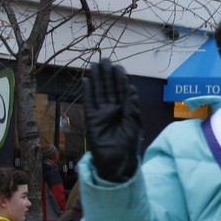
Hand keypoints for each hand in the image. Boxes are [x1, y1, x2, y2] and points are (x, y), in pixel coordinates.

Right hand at [84, 59, 140, 182]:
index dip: (120, 79)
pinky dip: (87, 92)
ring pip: (99, 92)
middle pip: (109, 88)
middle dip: (108, 75)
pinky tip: (86, 81)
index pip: (122, 91)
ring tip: (95, 66)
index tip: (119, 67)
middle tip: (106, 60)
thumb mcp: (134, 123)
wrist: (116, 161)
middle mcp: (113, 109)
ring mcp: (102, 113)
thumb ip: (132, 106)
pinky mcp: (92, 119)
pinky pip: (89, 103)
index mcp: (125, 109)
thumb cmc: (128, 144)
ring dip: (97, 79)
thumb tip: (132, 88)